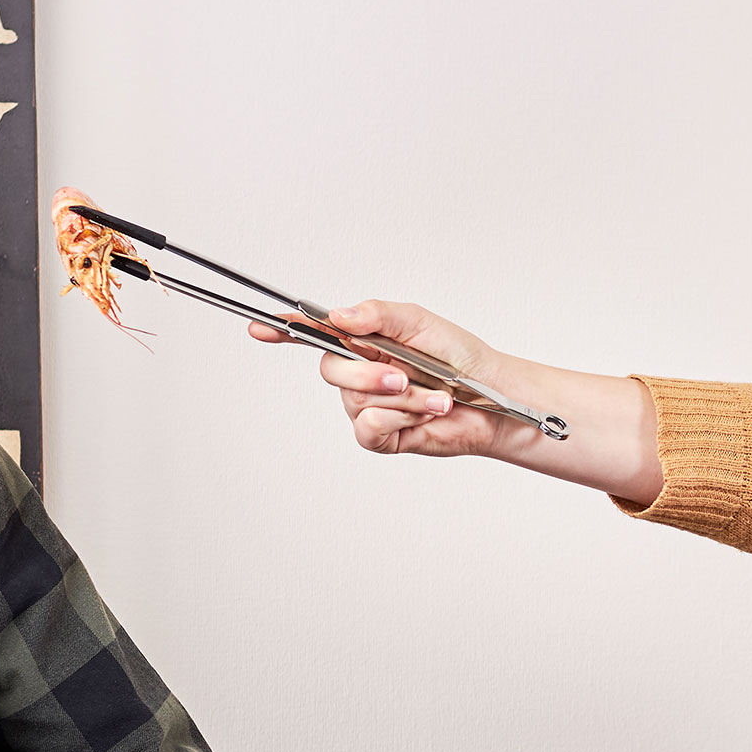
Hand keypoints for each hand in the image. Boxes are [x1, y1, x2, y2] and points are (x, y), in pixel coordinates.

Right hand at [249, 300, 521, 458]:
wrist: (491, 400)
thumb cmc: (461, 358)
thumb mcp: (419, 323)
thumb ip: (376, 316)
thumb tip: (337, 317)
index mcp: (365, 340)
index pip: (316, 333)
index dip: (285, 330)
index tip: (260, 328)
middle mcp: (360, 371)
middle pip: (330, 369)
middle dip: (368, 374)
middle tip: (405, 376)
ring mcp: (367, 405)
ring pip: (354, 400)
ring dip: (401, 398)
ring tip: (434, 397)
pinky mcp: (379, 435)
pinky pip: (367, 427)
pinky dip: (399, 419)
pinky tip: (424, 415)